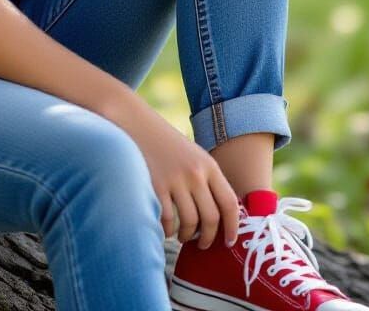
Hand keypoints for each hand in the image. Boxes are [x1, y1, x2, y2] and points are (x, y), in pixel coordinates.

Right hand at [110, 93, 240, 247]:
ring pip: (190, 222)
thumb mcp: (194, 155)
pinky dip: (168, 230)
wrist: (136, 123)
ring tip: (183, 236)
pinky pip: (167, 219)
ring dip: (187, 236)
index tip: (229, 241)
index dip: (232, 226)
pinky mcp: (155, 185)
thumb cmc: (166, 144)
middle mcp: (195, 173)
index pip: (229, 203)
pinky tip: (166, 229)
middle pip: (211, 217)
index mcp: (208, 166)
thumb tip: (222, 214)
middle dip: (209, 238)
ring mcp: (174, 179)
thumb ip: (207, 179)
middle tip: (204, 245)